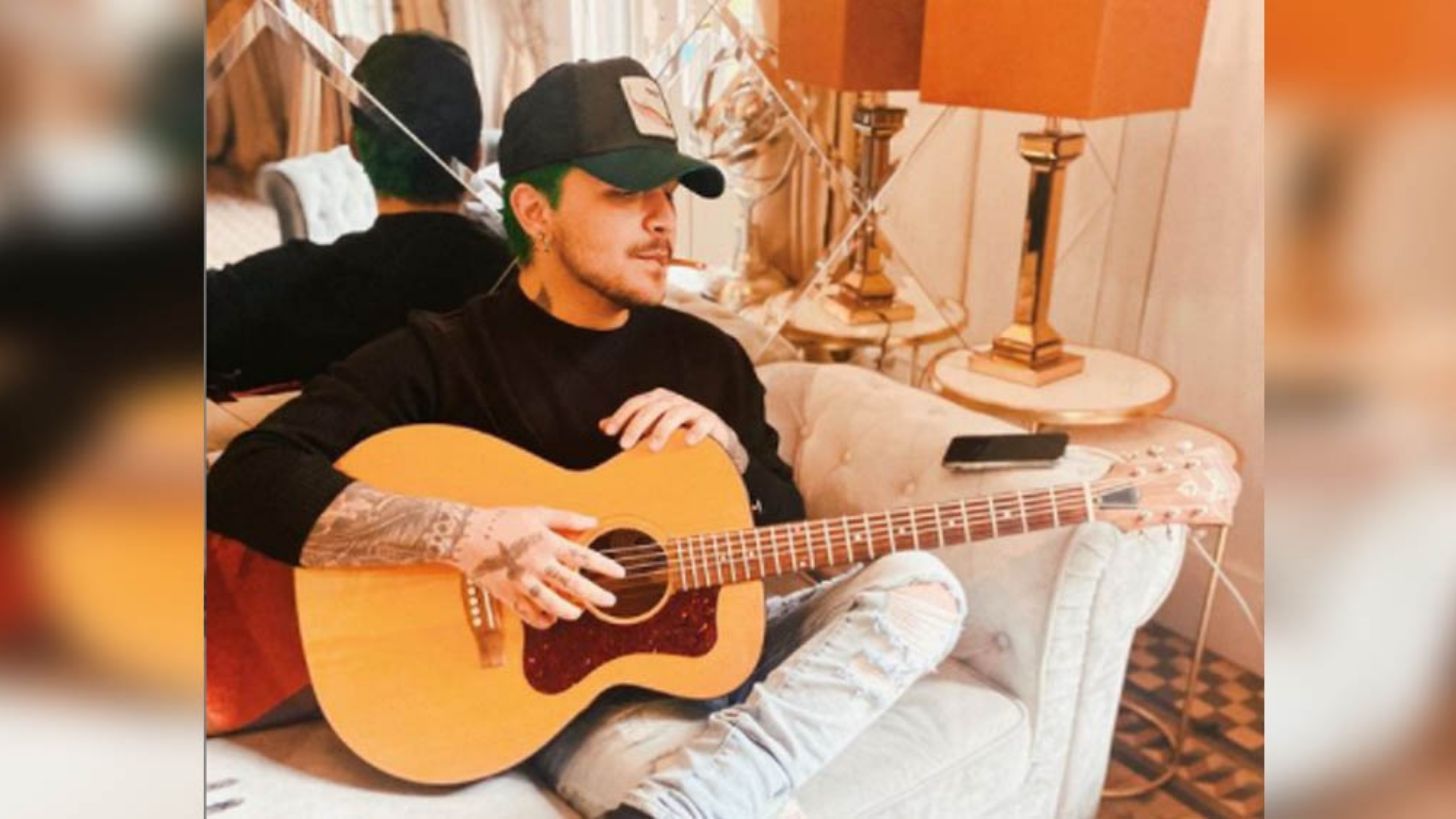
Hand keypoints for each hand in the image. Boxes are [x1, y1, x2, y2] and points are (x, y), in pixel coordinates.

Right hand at [449, 506, 624, 629]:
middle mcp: (536, 563)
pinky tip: (551, 620)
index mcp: (546, 542)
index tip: (620, 573)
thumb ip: (566, 518)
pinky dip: (541, 620)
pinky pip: (527, 613)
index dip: (604, 566)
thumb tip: (593, 520)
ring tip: (578, 613)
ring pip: (551, 604)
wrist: (466, 535)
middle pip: (572, 584)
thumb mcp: (536, 513)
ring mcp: (521, 581)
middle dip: (594, 595)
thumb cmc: (503, 521)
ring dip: (569, 611)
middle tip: (610, 601)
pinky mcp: (507, 594)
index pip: (582, 557)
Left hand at [600, 388, 748, 472]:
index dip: (621, 416)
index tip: (609, 433)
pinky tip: (688, 443)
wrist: (712, 439)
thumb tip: (602, 425)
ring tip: (651, 448)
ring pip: (675, 414)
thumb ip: (630, 425)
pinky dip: (696, 431)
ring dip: (662, 430)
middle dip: (636, 426)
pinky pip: (703, 423)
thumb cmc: (676, 432)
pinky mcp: (710, 420)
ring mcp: (693, 409)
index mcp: (658, 399)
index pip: (636, 403)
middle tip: (625, 446)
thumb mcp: (650, 427)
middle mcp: (674, 400)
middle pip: (652, 408)